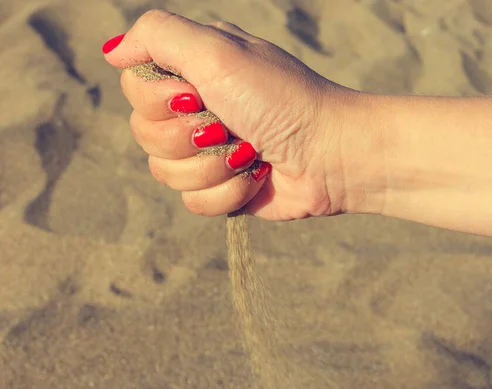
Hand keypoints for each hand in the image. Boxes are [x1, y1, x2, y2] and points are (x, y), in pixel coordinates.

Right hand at [102, 9, 367, 219]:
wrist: (331, 154)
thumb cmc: (280, 99)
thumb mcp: (218, 51)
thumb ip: (158, 36)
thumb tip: (113, 52)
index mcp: (192, 71)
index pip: (135, 89)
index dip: (162, 100)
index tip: (200, 94)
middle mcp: (196, 109)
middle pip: (144, 134)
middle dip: (191, 137)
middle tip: (229, 125)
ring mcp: (208, 151)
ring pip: (165, 173)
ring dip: (214, 166)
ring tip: (251, 152)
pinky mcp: (222, 188)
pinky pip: (194, 202)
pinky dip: (230, 192)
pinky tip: (258, 176)